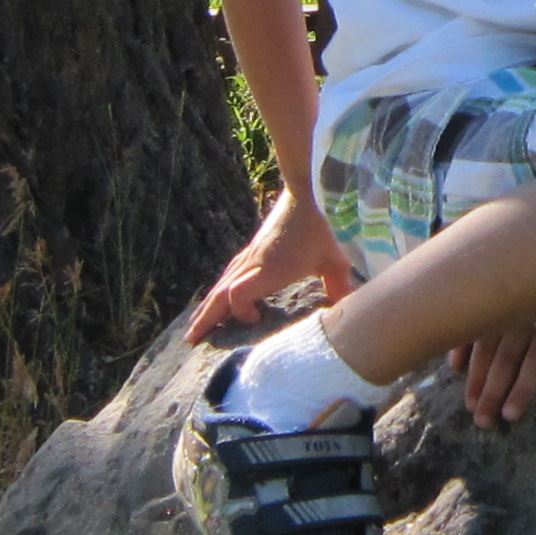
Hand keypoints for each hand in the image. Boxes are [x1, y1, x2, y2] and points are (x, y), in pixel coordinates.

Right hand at [191, 186, 353, 336]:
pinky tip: (215, 301)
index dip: (240, 311)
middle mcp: (253, 264)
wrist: (303, 194)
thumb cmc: (319, 228)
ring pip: (220, 285)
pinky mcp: (251, 251)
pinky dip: (218, 292)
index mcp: (270, 269)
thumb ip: (338, 288)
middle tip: (191, 341)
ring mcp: (249, 256)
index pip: (238, 294)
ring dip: (207, 307)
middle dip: (205, 318)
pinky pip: (228, 275)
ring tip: (195, 328)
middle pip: (220, 294)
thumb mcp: (334, 260)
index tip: (257, 319)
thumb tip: (344, 317)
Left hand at [450, 311, 535, 425]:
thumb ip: (476, 333)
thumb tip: (454, 365)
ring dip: (524, 384)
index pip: (485, 350)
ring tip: (511, 413)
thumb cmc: (530, 289)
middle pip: (506, 358)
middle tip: (484, 421)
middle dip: (492, 390)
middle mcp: (526, 316)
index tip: (469, 406)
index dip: (476, 378)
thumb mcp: (502, 304)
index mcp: (504, 312)